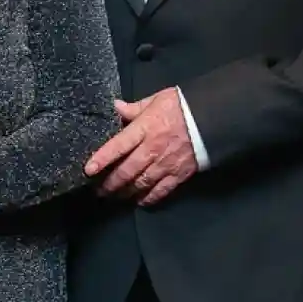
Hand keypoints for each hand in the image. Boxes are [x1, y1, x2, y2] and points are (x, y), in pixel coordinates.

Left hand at [84, 91, 197, 206]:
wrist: (214, 118)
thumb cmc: (182, 106)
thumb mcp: (157, 100)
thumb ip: (135, 108)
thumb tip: (116, 107)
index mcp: (145, 128)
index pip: (118, 146)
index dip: (102, 159)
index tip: (88, 170)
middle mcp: (152, 149)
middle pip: (126, 171)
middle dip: (110, 183)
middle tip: (98, 190)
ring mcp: (166, 164)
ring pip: (141, 183)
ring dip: (125, 192)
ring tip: (114, 197)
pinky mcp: (179, 174)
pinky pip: (161, 190)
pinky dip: (148, 198)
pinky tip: (139, 201)